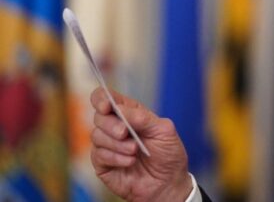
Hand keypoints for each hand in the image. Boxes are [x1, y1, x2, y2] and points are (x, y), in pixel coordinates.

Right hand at [90, 87, 192, 201]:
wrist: (168, 183)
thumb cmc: (168, 155)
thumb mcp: (164, 131)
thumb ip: (143, 118)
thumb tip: (120, 109)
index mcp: (130, 113)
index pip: (106, 98)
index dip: (101, 98)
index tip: (106, 106)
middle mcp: (115, 127)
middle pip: (99, 116)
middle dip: (111, 124)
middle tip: (125, 133)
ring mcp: (107, 145)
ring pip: (96, 136)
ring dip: (117, 144)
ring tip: (135, 151)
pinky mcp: (102, 163)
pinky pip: (98, 155)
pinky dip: (115, 157)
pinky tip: (129, 162)